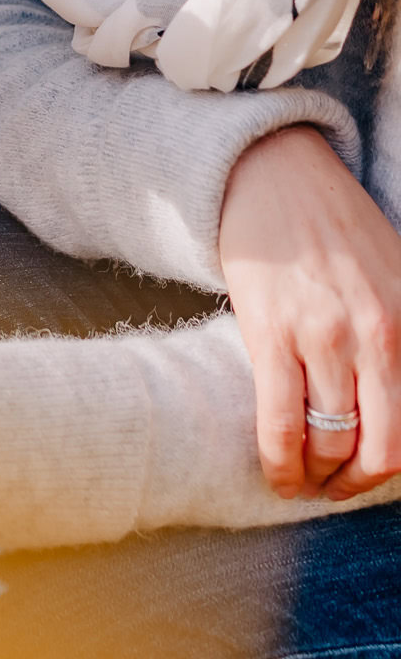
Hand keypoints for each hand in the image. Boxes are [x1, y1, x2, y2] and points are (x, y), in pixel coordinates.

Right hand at [221, 123, 400, 500]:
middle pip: (380, 448)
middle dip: (357, 482)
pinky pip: (279, 421)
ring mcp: (323, 337)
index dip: (392, 467)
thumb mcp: (397, 277)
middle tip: (337, 487)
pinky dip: (280, 462)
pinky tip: (278, 474)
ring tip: (303, 478)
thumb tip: (391, 395)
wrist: (274, 171)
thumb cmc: (335, 224)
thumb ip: (400, 338)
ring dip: (317, 476)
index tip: (371, 473)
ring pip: (329, 442)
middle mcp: (377, 338)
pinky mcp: (270, 332)